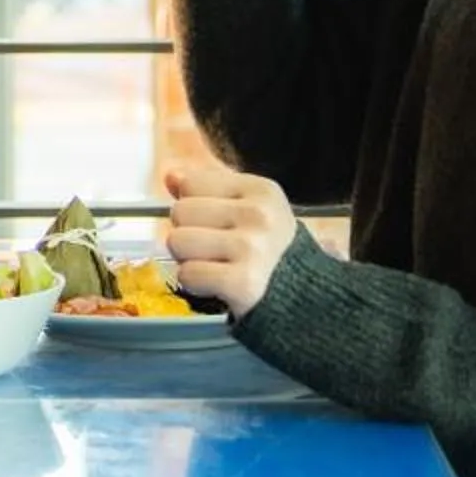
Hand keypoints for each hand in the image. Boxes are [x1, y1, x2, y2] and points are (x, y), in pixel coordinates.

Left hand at [161, 162, 298, 318]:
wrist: (304, 299)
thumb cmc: (268, 251)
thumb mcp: (249, 209)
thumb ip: (209, 189)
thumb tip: (171, 177)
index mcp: (262, 190)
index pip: (190, 184)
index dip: (195, 205)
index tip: (218, 223)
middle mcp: (260, 215)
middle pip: (180, 211)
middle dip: (189, 233)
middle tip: (216, 250)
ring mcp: (252, 248)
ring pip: (177, 241)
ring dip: (188, 259)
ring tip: (216, 266)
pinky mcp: (243, 283)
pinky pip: (187, 274)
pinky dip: (194, 284)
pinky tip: (216, 284)